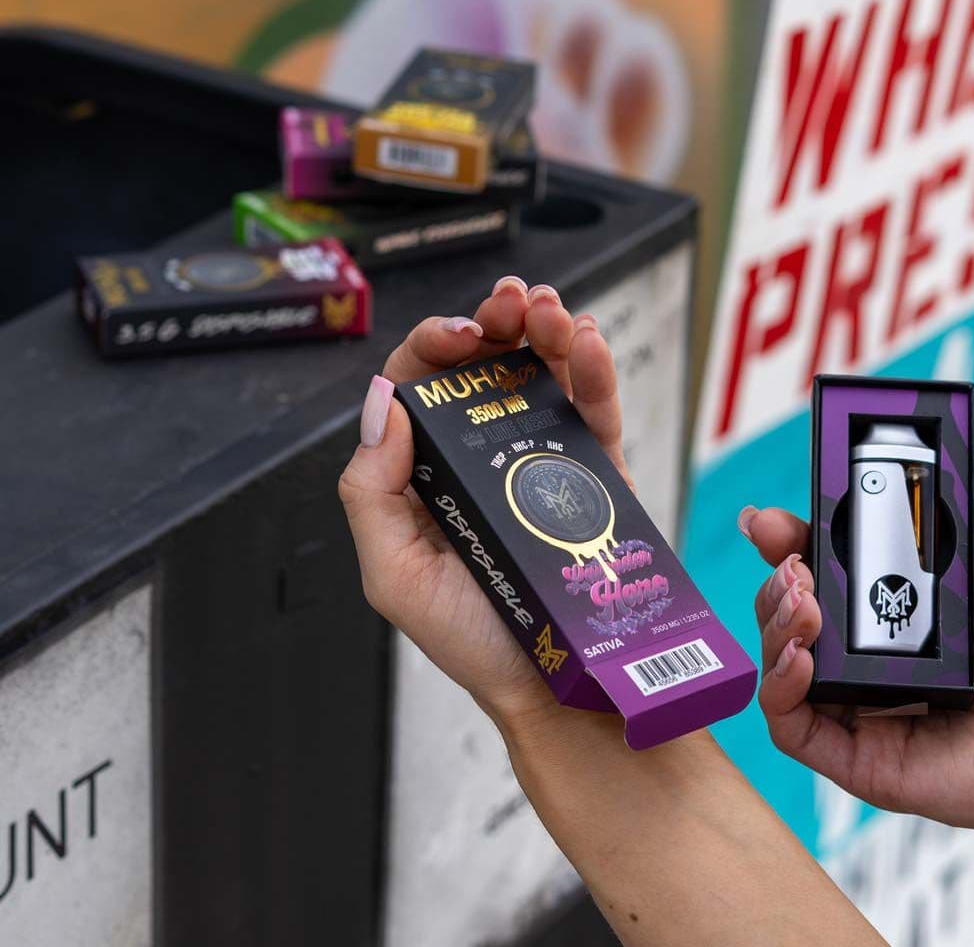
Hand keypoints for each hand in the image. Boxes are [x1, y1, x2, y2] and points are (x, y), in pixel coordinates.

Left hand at [338, 277, 631, 724]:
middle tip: (512, 300)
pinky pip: (593, 412)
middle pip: (484, 368)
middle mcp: (481, 455)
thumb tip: (385, 406)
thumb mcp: (393, 575)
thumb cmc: (469, 637)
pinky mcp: (591, 473)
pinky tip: (589, 340)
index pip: (422, 388)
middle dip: (496, 321)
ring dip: (546, 329)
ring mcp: (539, 459)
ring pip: (540, 376)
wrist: (551, 683)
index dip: (434, 347)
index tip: (460, 337)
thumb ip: (371, 493)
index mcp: (427, 470)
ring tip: (551, 309)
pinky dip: (592, 371)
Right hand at [743, 506, 973, 832]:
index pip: (818, 589)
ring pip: (779, 673)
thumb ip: (906, 538)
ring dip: (774, 629)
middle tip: (799, 571)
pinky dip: (778, 686)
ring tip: (805, 604)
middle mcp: (872, 672)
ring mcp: (865, 719)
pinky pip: (792, 729)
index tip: (768, 528)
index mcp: (893, 626)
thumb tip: (843, 514)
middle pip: (786, 627)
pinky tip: (799, 655)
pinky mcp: (864, 764)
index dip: (787, 557)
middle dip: (777, 588)